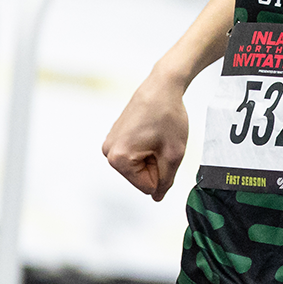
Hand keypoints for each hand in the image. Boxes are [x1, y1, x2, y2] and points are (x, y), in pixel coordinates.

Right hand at [101, 72, 188, 200]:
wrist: (162, 87)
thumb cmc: (167, 116)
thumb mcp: (173, 155)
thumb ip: (166, 181)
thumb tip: (157, 196)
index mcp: (119, 159)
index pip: (147, 187)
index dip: (162, 172)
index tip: (163, 150)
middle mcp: (108, 152)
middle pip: (140, 178)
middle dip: (156, 164)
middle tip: (160, 141)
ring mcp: (109, 143)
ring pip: (138, 167)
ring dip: (152, 156)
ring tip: (155, 135)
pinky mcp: (115, 136)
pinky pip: (135, 154)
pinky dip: (146, 147)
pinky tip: (150, 131)